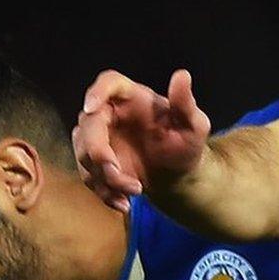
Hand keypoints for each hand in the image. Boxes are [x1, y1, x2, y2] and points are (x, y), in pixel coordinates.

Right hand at [74, 69, 211, 211]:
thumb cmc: (186, 143)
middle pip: (88, 125)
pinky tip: (124, 204)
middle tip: (115, 173)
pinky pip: (89, 177)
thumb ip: (186, 103)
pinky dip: (105, 193)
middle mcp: (109, 114)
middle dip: (98, 152)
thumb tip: (183, 75)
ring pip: (85, 154)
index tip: (91, 107)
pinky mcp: (94, 163)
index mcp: (131, 97)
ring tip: (135, 191)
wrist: (177, 174)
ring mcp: (98, 138)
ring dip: (105, 178)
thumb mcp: (194, 125)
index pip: (108, 83)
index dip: (96, 92)